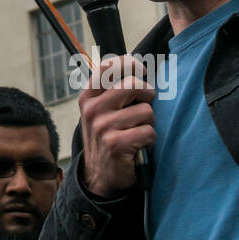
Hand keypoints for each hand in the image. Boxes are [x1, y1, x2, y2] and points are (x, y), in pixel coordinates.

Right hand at [79, 55, 155, 198]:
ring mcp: (102, 127)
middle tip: (145, 104)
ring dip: (149, 122)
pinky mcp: (116, 144)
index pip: (108, 67)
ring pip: (146, 110)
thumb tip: (139, 67)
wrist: (99, 176)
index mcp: (88, 97)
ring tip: (138, 131)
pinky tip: (139, 145)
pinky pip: (149, 131)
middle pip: (133, 84)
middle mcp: (92, 110)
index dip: (130, 63)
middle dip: (147, 94)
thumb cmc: (107, 136)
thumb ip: (113, 90)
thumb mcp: (100, 111)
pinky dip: (150, 139)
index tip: (140, 70)